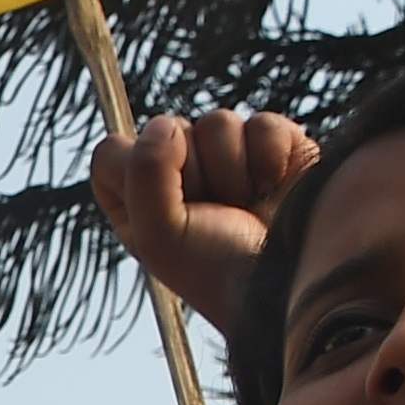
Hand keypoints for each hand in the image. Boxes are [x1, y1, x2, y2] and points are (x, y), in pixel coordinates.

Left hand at [88, 109, 315, 337]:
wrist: (292, 281)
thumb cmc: (218, 270)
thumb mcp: (159, 235)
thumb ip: (144, 172)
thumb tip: (164, 123)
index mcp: (139, 197)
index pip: (112, 151)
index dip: (135, 169)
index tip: (162, 206)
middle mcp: (180, 173)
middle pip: (168, 129)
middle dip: (191, 173)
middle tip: (212, 213)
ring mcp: (229, 155)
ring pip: (218, 122)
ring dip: (233, 169)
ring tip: (245, 205)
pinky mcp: (275, 144)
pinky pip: (262, 124)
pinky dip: (270, 157)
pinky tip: (274, 187)